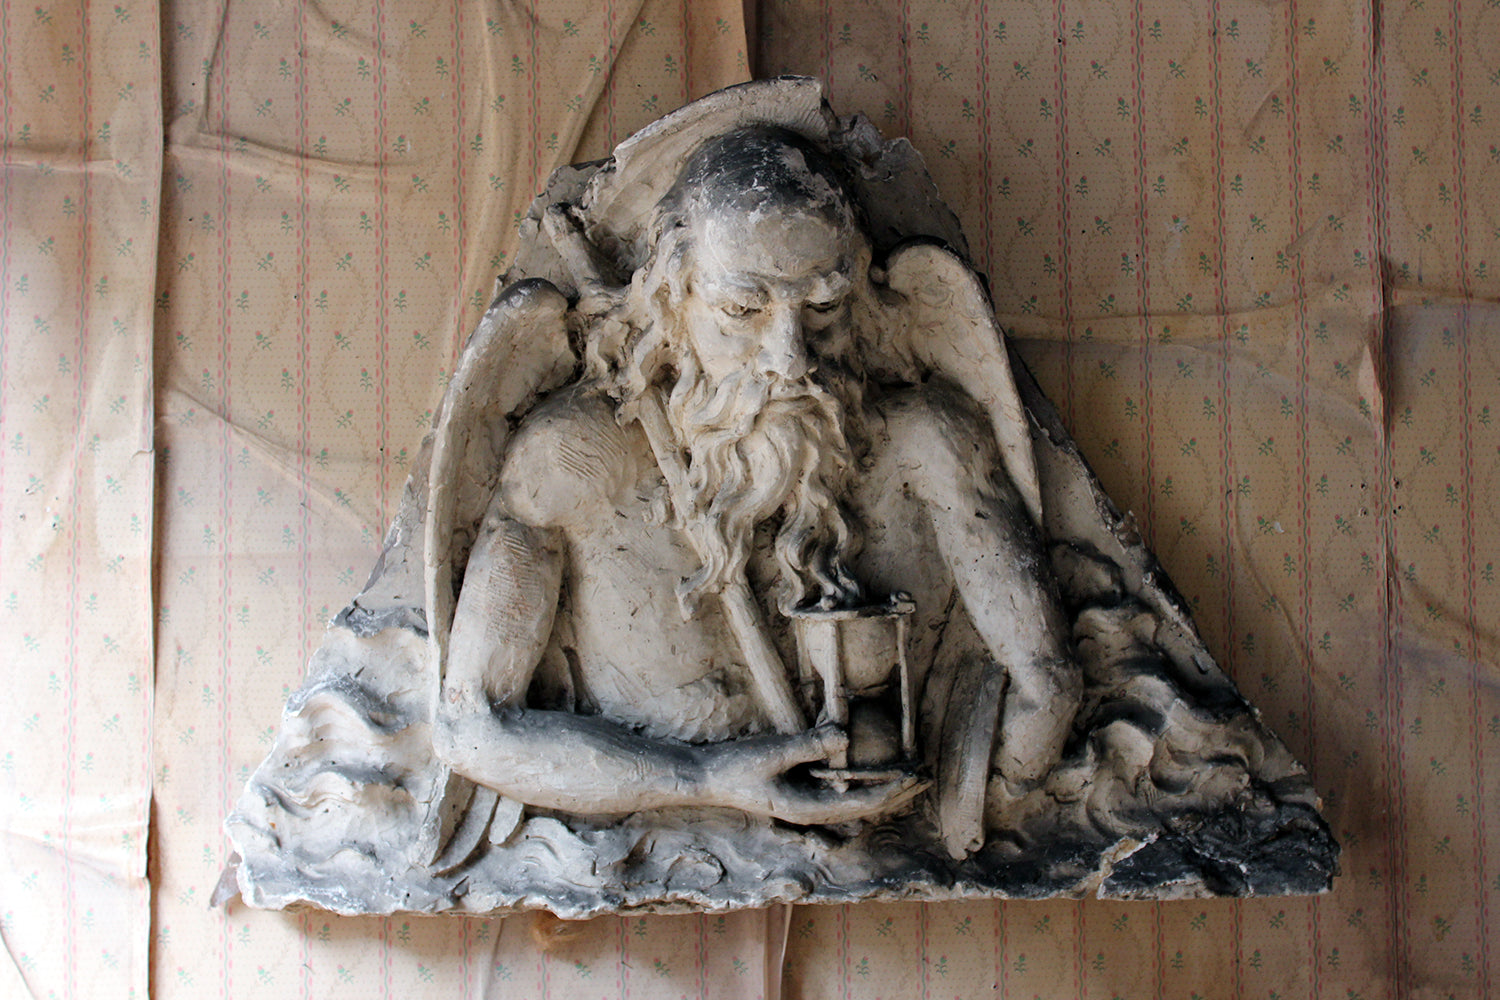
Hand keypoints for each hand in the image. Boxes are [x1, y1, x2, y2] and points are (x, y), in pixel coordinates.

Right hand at [700, 725, 925, 824]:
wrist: (706, 778)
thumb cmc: (735, 767)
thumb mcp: (771, 752)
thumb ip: (808, 746)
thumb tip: (845, 737)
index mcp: (806, 808)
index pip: (860, 804)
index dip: (890, 791)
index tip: (915, 777)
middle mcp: (811, 811)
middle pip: (863, 808)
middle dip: (896, 793)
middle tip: (926, 777)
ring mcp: (805, 803)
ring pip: (853, 801)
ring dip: (881, 788)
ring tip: (908, 773)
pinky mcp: (799, 791)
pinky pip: (838, 791)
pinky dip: (859, 780)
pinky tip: (871, 768)